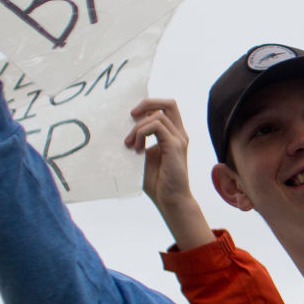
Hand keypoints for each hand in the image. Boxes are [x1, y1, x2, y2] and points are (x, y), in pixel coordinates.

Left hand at [125, 98, 212, 251]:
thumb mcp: (144, 156)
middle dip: (147, 103)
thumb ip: (140, 141)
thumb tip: (124, 129)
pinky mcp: (175, 146)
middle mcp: (179, 134)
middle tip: (130, 115)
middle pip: (169, 104)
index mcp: (173, 135)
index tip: (131, 117)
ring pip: (157, 116)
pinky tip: (136, 148)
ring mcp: (179, 139)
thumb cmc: (157, 182)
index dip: (149, 106)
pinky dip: (142, 133)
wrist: (170, 200)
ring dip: (137, 127)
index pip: (165, 108)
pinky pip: (156, 127)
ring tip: (130, 144)